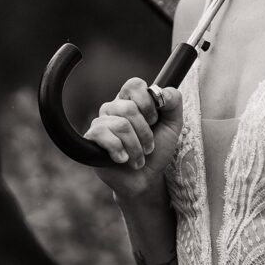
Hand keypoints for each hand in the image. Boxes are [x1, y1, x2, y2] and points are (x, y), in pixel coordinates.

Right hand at [83, 77, 183, 201]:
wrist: (146, 179)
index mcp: (131, 100)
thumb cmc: (157, 151)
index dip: (147, 103)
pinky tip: (123, 159)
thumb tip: (161, 92)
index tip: (154, 121)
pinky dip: (119, 151)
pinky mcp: (91, 139)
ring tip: (138, 158)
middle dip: (145, 133)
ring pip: (120, 125)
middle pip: (128, 108)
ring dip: (136, 147)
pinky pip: (103, 135)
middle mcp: (113, 108)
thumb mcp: (173, 125)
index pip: (134, 84)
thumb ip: (173, 102)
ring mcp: (100, 123)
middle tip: (149, 147)